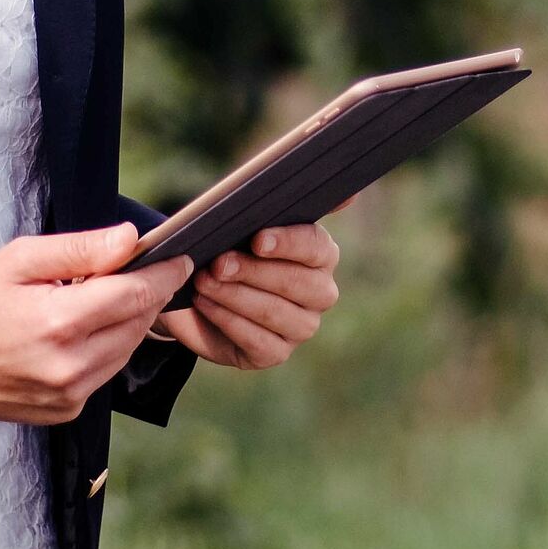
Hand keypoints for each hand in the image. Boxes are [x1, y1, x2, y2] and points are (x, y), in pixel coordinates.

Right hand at [0, 222, 193, 424]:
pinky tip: (86, 328)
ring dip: (131, 321)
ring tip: (113, 295)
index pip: (135, 294)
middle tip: (150, 269)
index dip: (164, 274)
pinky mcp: (67, 410)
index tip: (181, 257)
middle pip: (138, 324)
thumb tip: (130, 239)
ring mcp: (70, 394)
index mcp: (60, 322)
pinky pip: (106, 373)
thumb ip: (80, 250)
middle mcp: (71, 365)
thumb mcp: (22, 258)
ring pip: (128, 350)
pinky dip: (108, 347)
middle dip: (150, 294)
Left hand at [149, 219, 341, 370]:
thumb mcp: (245, 220)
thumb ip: (281, 201)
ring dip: (234, 295)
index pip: (317, 247)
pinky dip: (227, 319)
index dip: (288, 243)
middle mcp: (319, 292)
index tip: (257, 240)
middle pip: (297, 283)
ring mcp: (301, 327)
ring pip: (275, 313)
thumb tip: (349, 195)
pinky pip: (257, 340)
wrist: (198, 290)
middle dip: (253, 271)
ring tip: (203, 282)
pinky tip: (205, 303)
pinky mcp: (276, 353)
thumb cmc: (231, 246)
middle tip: (218, 263)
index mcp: (320, 254)